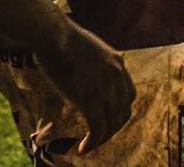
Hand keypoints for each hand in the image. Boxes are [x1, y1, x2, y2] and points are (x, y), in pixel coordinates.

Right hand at [34, 22, 135, 153]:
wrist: (54, 34)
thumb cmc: (59, 36)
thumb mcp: (84, 46)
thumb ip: (89, 60)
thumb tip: (76, 66)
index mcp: (116, 62)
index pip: (129, 94)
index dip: (119, 110)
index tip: (107, 117)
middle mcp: (116, 76)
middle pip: (123, 112)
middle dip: (112, 127)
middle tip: (98, 136)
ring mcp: (105, 89)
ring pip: (111, 124)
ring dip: (101, 139)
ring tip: (88, 146)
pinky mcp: (90, 100)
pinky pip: (97, 129)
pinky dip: (92, 142)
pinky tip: (82, 149)